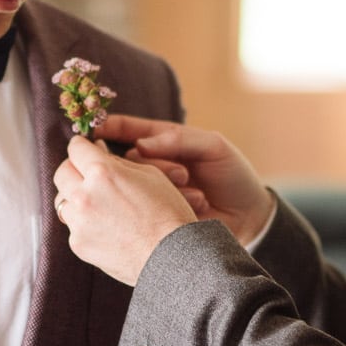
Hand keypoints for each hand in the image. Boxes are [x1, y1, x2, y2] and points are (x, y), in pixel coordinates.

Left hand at [54, 135, 197, 285]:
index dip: (82, 146)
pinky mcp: (78, 244)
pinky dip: (83, 222)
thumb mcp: (150, 174)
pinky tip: (104, 226)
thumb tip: (101, 154)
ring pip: (63, 200)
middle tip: (87, 173)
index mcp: (102, 172)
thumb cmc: (168, 213)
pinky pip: (72, 226)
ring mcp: (78, 222)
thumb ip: (119, 163)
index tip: (86, 149)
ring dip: (75, 197)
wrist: (170, 256)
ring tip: (98, 203)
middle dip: (73, 168)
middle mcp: (84, 195)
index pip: (76, 148)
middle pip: (62, 172)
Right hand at [93, 115, 273, 244]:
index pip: (126, 130)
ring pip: (135, 186)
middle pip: (127, 160)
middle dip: (151, 166)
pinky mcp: (155, 215)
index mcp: (163, 142)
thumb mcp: (213, 147)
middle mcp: (152, 167)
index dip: (108, 127)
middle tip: (183, 174)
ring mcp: (151, 192)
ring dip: (167, 187)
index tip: (95, 128)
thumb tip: (140, 145)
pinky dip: (171, 206)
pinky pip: (146, 208)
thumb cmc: (233, 175)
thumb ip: (179, 139)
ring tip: (198, 194)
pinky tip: (196, 207)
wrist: (250, 217)